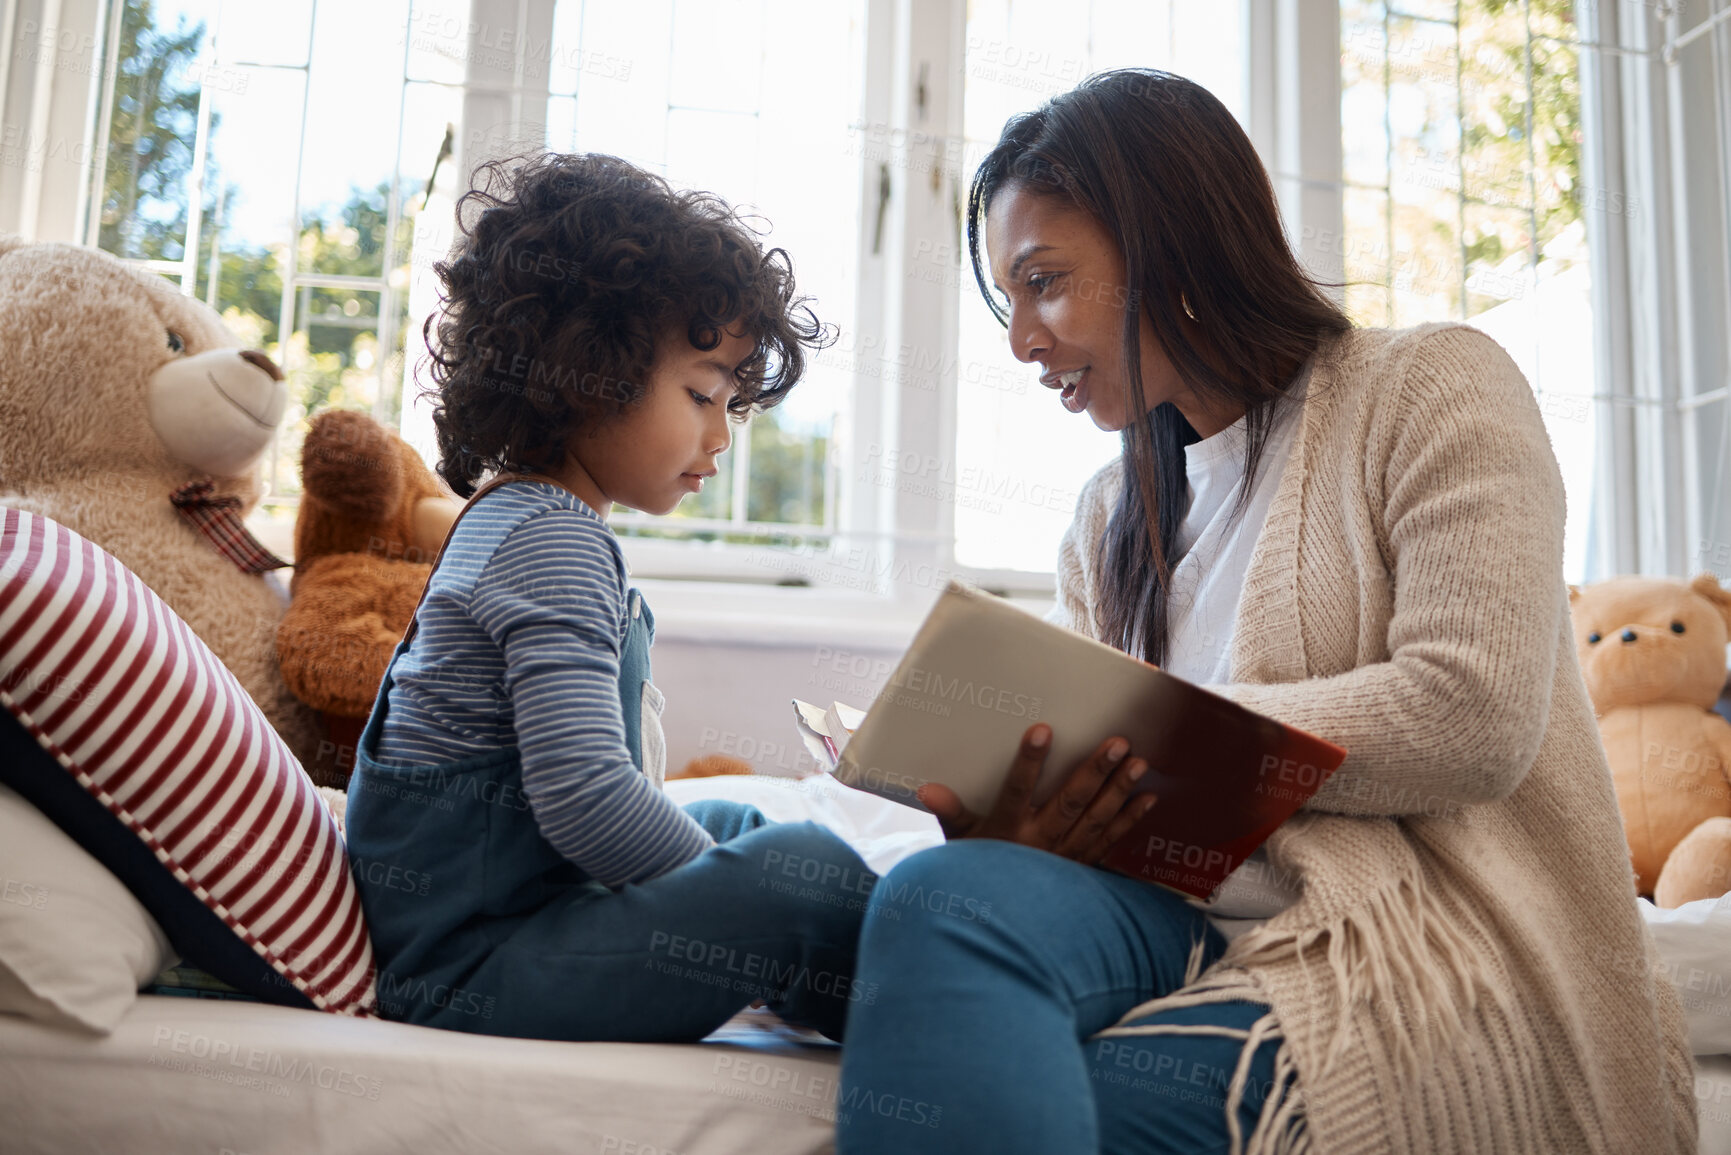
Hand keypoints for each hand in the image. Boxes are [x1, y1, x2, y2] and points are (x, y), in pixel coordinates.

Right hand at [915, 723, 1157, 864]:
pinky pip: (1109, 841)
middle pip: (1070, 802)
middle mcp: (1040, 842)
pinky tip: (1148, 798)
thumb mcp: (958, 843)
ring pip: (1095, 819)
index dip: (1028, 762)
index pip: (1017, 790)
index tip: (1041, 730)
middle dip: (1095, 772)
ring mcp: (1065, 856)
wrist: (1003, 921)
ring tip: (1138, 763)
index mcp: (1007, 830)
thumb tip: (926, 789)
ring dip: (1118, 791)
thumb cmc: (979, 871)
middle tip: (1118, 742)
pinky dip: (1129, 821)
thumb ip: (949, 812)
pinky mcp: (1083, 865)